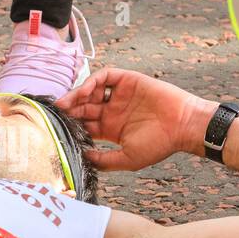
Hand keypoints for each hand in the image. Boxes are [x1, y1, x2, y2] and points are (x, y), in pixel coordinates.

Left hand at [58, 68, 215, 169]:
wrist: (184, 125)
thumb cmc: (160, 144)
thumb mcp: (128, 159)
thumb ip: (104, 160)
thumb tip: (82, 157)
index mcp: (111, 129)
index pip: (84, 125)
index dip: (71, 126)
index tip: (58, 130)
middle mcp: (113, 111)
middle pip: (83, 108)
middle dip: (69, 111)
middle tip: (55, 115)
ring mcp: (119, 95)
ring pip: (90, 91)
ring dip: (76, 96)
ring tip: (64, 104)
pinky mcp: (127, 80)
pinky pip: (105, 77)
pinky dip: (92, 82)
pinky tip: (84, 91)